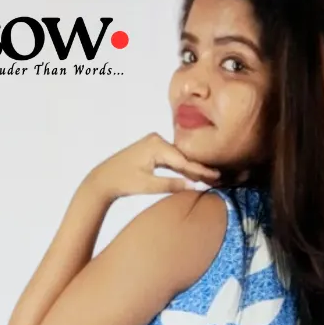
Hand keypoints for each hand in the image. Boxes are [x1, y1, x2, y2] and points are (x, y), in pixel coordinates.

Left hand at [87, 133, 220, 202]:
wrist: (104, 178)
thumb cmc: (123, 181)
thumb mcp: (148, 185)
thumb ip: (171, 184)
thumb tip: (193, 185)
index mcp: (156, 146)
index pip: (184, 160)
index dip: (201, 170)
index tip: (217, 177)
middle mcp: (157, 140)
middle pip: (184, 157)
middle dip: (200, 168)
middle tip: (220, 178)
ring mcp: (154, 143)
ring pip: (179, 158)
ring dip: (193, 168)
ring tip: (211, 177)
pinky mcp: (153, 149)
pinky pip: (172, 159)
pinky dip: (182, 167)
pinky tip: (194, 174)